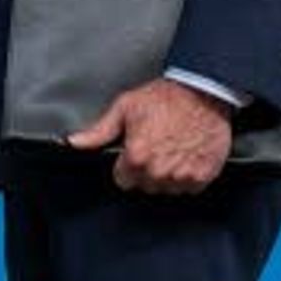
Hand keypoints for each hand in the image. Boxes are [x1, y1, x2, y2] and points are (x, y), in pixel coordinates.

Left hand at [68, 77, 231, 196]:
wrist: (204, 91)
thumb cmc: (167, 97)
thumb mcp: (126, 107)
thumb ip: (100, 130)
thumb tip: (76, 142)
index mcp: (137, 157)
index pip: (123, 180)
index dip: (127, 165)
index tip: (136, 152)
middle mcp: (158, 171)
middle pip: (145, 186)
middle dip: (147, 170)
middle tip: (157, 146)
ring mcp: (182, 176)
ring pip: (167, 189)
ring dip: (168, 175)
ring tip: (174, 149)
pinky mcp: (203, 176)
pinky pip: (189, 188)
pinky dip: (188, 176)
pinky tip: (188, 155)